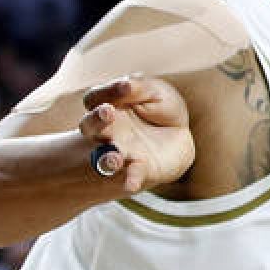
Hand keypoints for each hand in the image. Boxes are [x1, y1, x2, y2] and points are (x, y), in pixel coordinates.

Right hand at [78, 75, 194, 192]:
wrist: (179, 137)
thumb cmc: (160, 109)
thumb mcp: (154, 92)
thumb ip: (139, 88)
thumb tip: (125, 84)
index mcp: (108, 107)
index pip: (96, 98)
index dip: (108, 91)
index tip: (126, 86)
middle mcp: (107, 131)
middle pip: (90, 126)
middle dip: (96, 120)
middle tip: (107, 113)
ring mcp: (121, 152)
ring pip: (105, 156)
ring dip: (107, 159)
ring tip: (114, 159)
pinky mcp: (138, 168)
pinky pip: (132, 175)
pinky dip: (130, 180)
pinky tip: (130, 185)